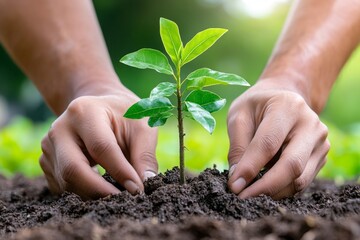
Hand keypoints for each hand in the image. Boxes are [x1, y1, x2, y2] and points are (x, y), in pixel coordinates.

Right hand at [40, 89, 157, 198]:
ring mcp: (49, 146)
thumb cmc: (125, 115)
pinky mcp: (47, 161)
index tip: (138, 189)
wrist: (101, 107)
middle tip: (124, 200)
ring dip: (93, 194)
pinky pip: (63, 186)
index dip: (120, 172)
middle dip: (100, 191)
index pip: (101, 148)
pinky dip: (84, 192)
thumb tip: (147, 183)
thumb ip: (144, 154)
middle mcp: (60, 128)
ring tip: (118, 193)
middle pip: (72, 169)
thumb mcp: (142, 126)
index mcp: (84, 111)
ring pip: (67, 182)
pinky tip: (102, 187)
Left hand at [227, 80, 329, 198]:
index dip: (250, 168)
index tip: (234, 186)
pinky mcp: (321, 157)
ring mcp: (320, 142)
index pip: (269, 144)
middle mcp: (311, 124)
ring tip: (250, 193)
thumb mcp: (239, 116)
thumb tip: (238, 180)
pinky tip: (264, 187)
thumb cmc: (256, 107)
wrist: (282, 98)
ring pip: (299, 179)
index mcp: (288, 106)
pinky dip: (281, 189)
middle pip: (291, 165)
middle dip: (265, 187)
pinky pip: (302, 181)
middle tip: (242, 199)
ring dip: (272, 191)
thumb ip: (238, 147)